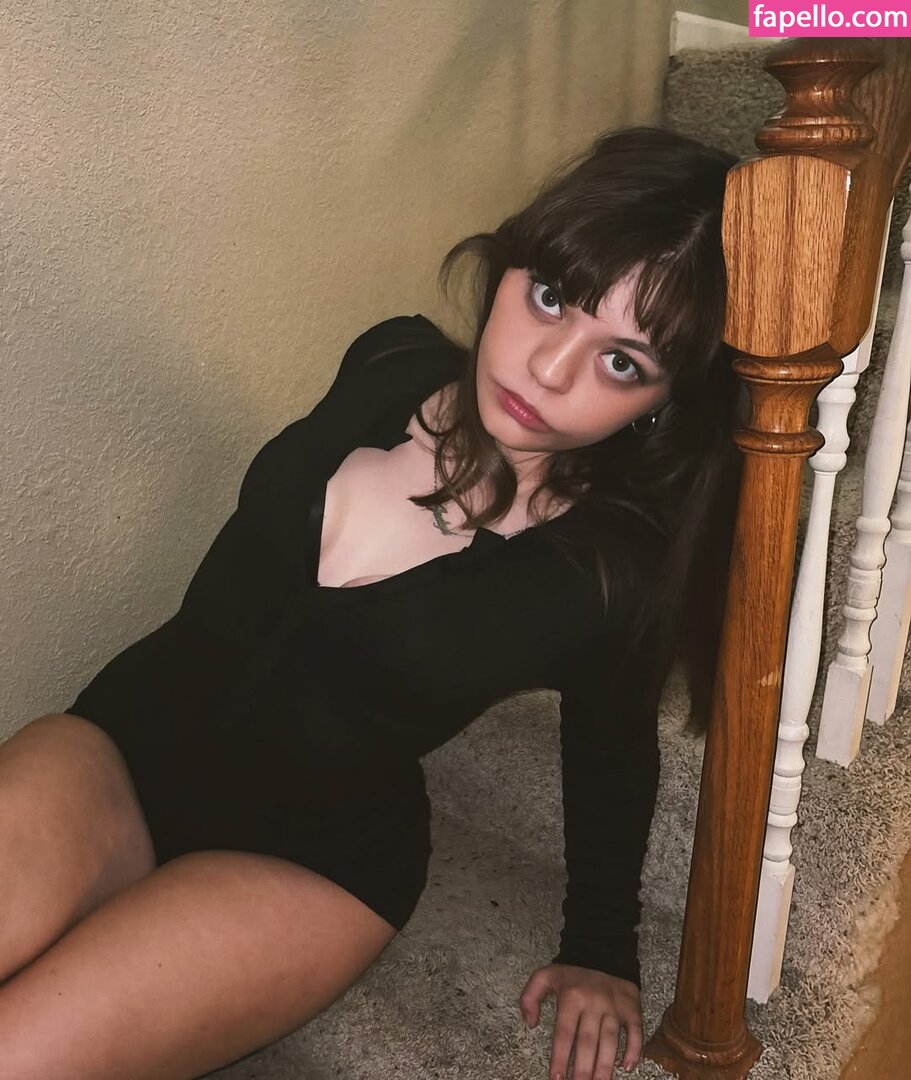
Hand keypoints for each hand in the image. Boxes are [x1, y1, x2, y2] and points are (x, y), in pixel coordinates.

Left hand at [519, 963, 641, 1079]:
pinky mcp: (631, 1009)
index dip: (560, 1058)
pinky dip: (633, 1049)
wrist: (603, 953)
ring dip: (605, 1067)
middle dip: (583, 1070)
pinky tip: (627, 1066)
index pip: (564, 1034)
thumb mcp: (544, 976)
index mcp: (571, 997)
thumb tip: (530, 1023)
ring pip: (610, 1041)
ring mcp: (614, 1007)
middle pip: (588, 1042)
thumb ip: (529, 997)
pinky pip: (635, 1031)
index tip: (556, 1078)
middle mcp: (594, 1003)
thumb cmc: (572, 974)